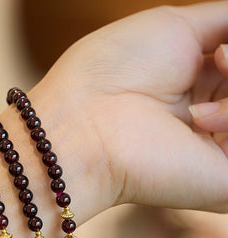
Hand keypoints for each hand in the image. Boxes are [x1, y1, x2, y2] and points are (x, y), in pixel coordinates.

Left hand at [33, 1, 227, 212]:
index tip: (218, 50)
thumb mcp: (176, 28)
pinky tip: (200, 120)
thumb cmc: (114, 71)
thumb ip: (226, 22)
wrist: (84, 124)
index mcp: (202, 89)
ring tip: (194, 104)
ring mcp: (223, 154)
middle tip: (215, 60)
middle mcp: (216, 123)